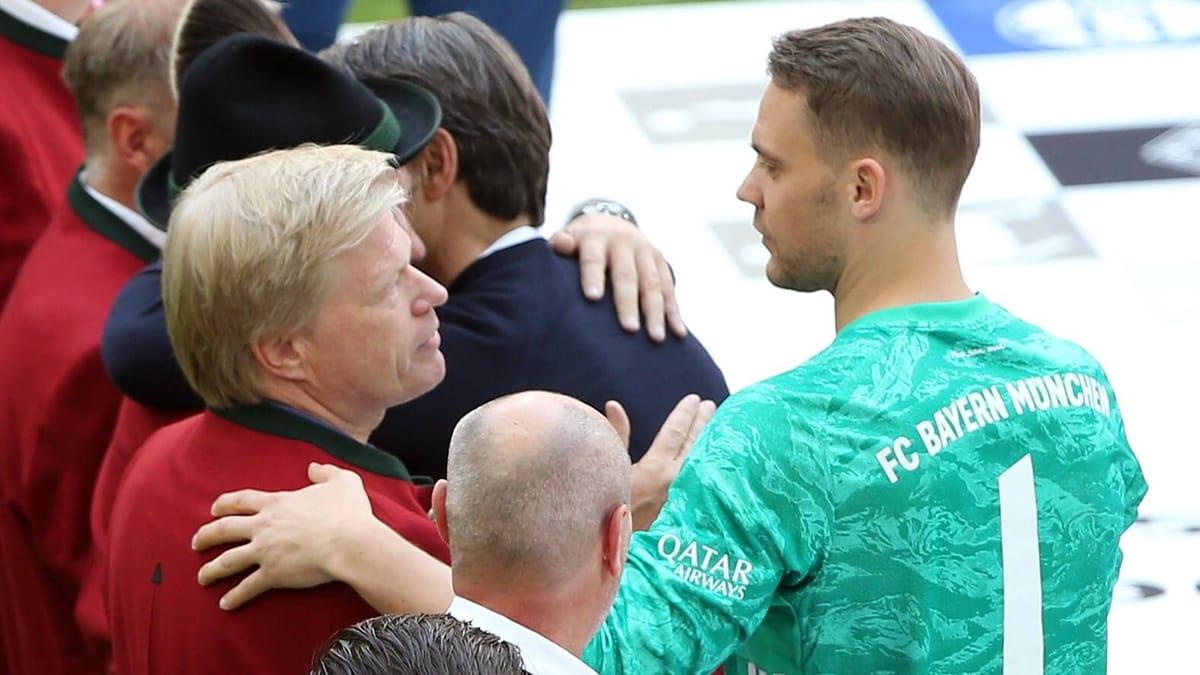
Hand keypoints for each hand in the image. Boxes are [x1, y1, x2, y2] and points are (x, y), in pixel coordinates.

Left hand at [191, 462, 381, 609]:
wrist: (349, 542)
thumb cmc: (348, 513)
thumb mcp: (342, 482)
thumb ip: (325, 472)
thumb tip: (313, 467)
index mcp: (276, 503)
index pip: (241, 500)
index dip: (224, 504)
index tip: (214, 509)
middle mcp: (263, 526)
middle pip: (224, 530)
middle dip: (206, 536)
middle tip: (196, 542)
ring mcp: (265, 552)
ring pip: (228, 561)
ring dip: (212, 569)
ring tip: (202, 577)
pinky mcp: (273, 574)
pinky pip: (248, 587)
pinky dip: (235, 597)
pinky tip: (225, 604)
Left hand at [550, 213, 686, 341]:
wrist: (611, 223)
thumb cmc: (581, 242)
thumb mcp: (569, 236)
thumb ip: (561, 243)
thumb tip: (560, 244)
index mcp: (596, 237)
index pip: (593, 258)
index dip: (593, 277)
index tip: (593, 298)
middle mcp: (624, 242)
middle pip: (627, 275)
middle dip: (629, 303)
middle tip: (629, 329)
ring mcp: (645, 251)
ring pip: (652, 283)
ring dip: (656, 312)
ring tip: (656, 338)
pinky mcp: (661, 261)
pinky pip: (669, 288)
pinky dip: (674, 312)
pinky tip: (678, 333)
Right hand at [608, 394, 716, 530]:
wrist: (617, 551)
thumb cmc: (609, 510)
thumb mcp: (612, 470)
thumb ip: (618, 435)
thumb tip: (614, 405)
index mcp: (656, 470)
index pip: (675, 433)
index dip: (685, 414)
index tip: (694, 399)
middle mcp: (676, 482)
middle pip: (695, 444)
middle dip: (703, 422)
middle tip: (711, 405)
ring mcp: (685, 497)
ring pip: (703, 462)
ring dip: (710, 442)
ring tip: (719, 426)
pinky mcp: (689, 510)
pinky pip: (705, 479)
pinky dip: (711, 463)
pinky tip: (716, 458)